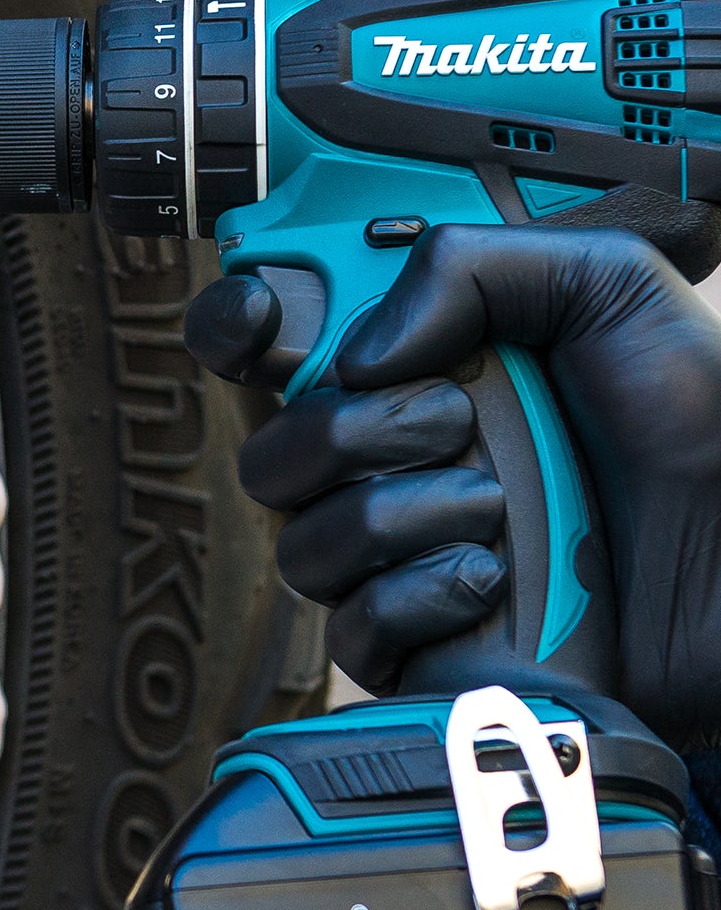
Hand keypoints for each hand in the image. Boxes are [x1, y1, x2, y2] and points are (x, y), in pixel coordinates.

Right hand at [187, 225, 720, 746]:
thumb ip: (473, 266)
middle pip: (270, 448)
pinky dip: (418, 601)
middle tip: (452, 419)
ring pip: (302, 544)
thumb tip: (356, 353)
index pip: (270, 340)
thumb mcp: (609, 290)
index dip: (236, 325)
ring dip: (395, 519)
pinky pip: (352, 629)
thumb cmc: (700, 427)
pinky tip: (491, 582)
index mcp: (417, 366)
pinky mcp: (426, 644)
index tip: (262, 324)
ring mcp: (402, 557)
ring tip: (496, 510)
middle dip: (346, 432)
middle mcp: (393, 460)